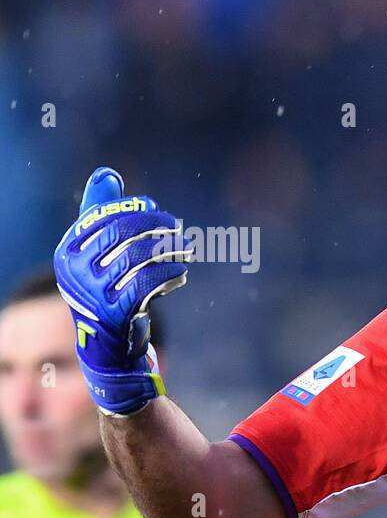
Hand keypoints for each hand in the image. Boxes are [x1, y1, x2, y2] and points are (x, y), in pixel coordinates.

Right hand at [52, 166, 191, 415]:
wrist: (107, 344)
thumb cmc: (106, 289)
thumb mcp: (98, 251)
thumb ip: (102, 212)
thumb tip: (108, 173)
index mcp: (68, 249)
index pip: (106, 216)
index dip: (138, 211)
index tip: (160, 213)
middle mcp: (74, 269)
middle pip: (124, 232)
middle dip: (157, 226)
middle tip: (179, 229)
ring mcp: (92, 292)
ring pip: (139, 256)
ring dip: (169, 251)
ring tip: (186, 252)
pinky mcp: (114, 312)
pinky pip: (148, 283)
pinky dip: (170, 274)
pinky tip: (181, 273)